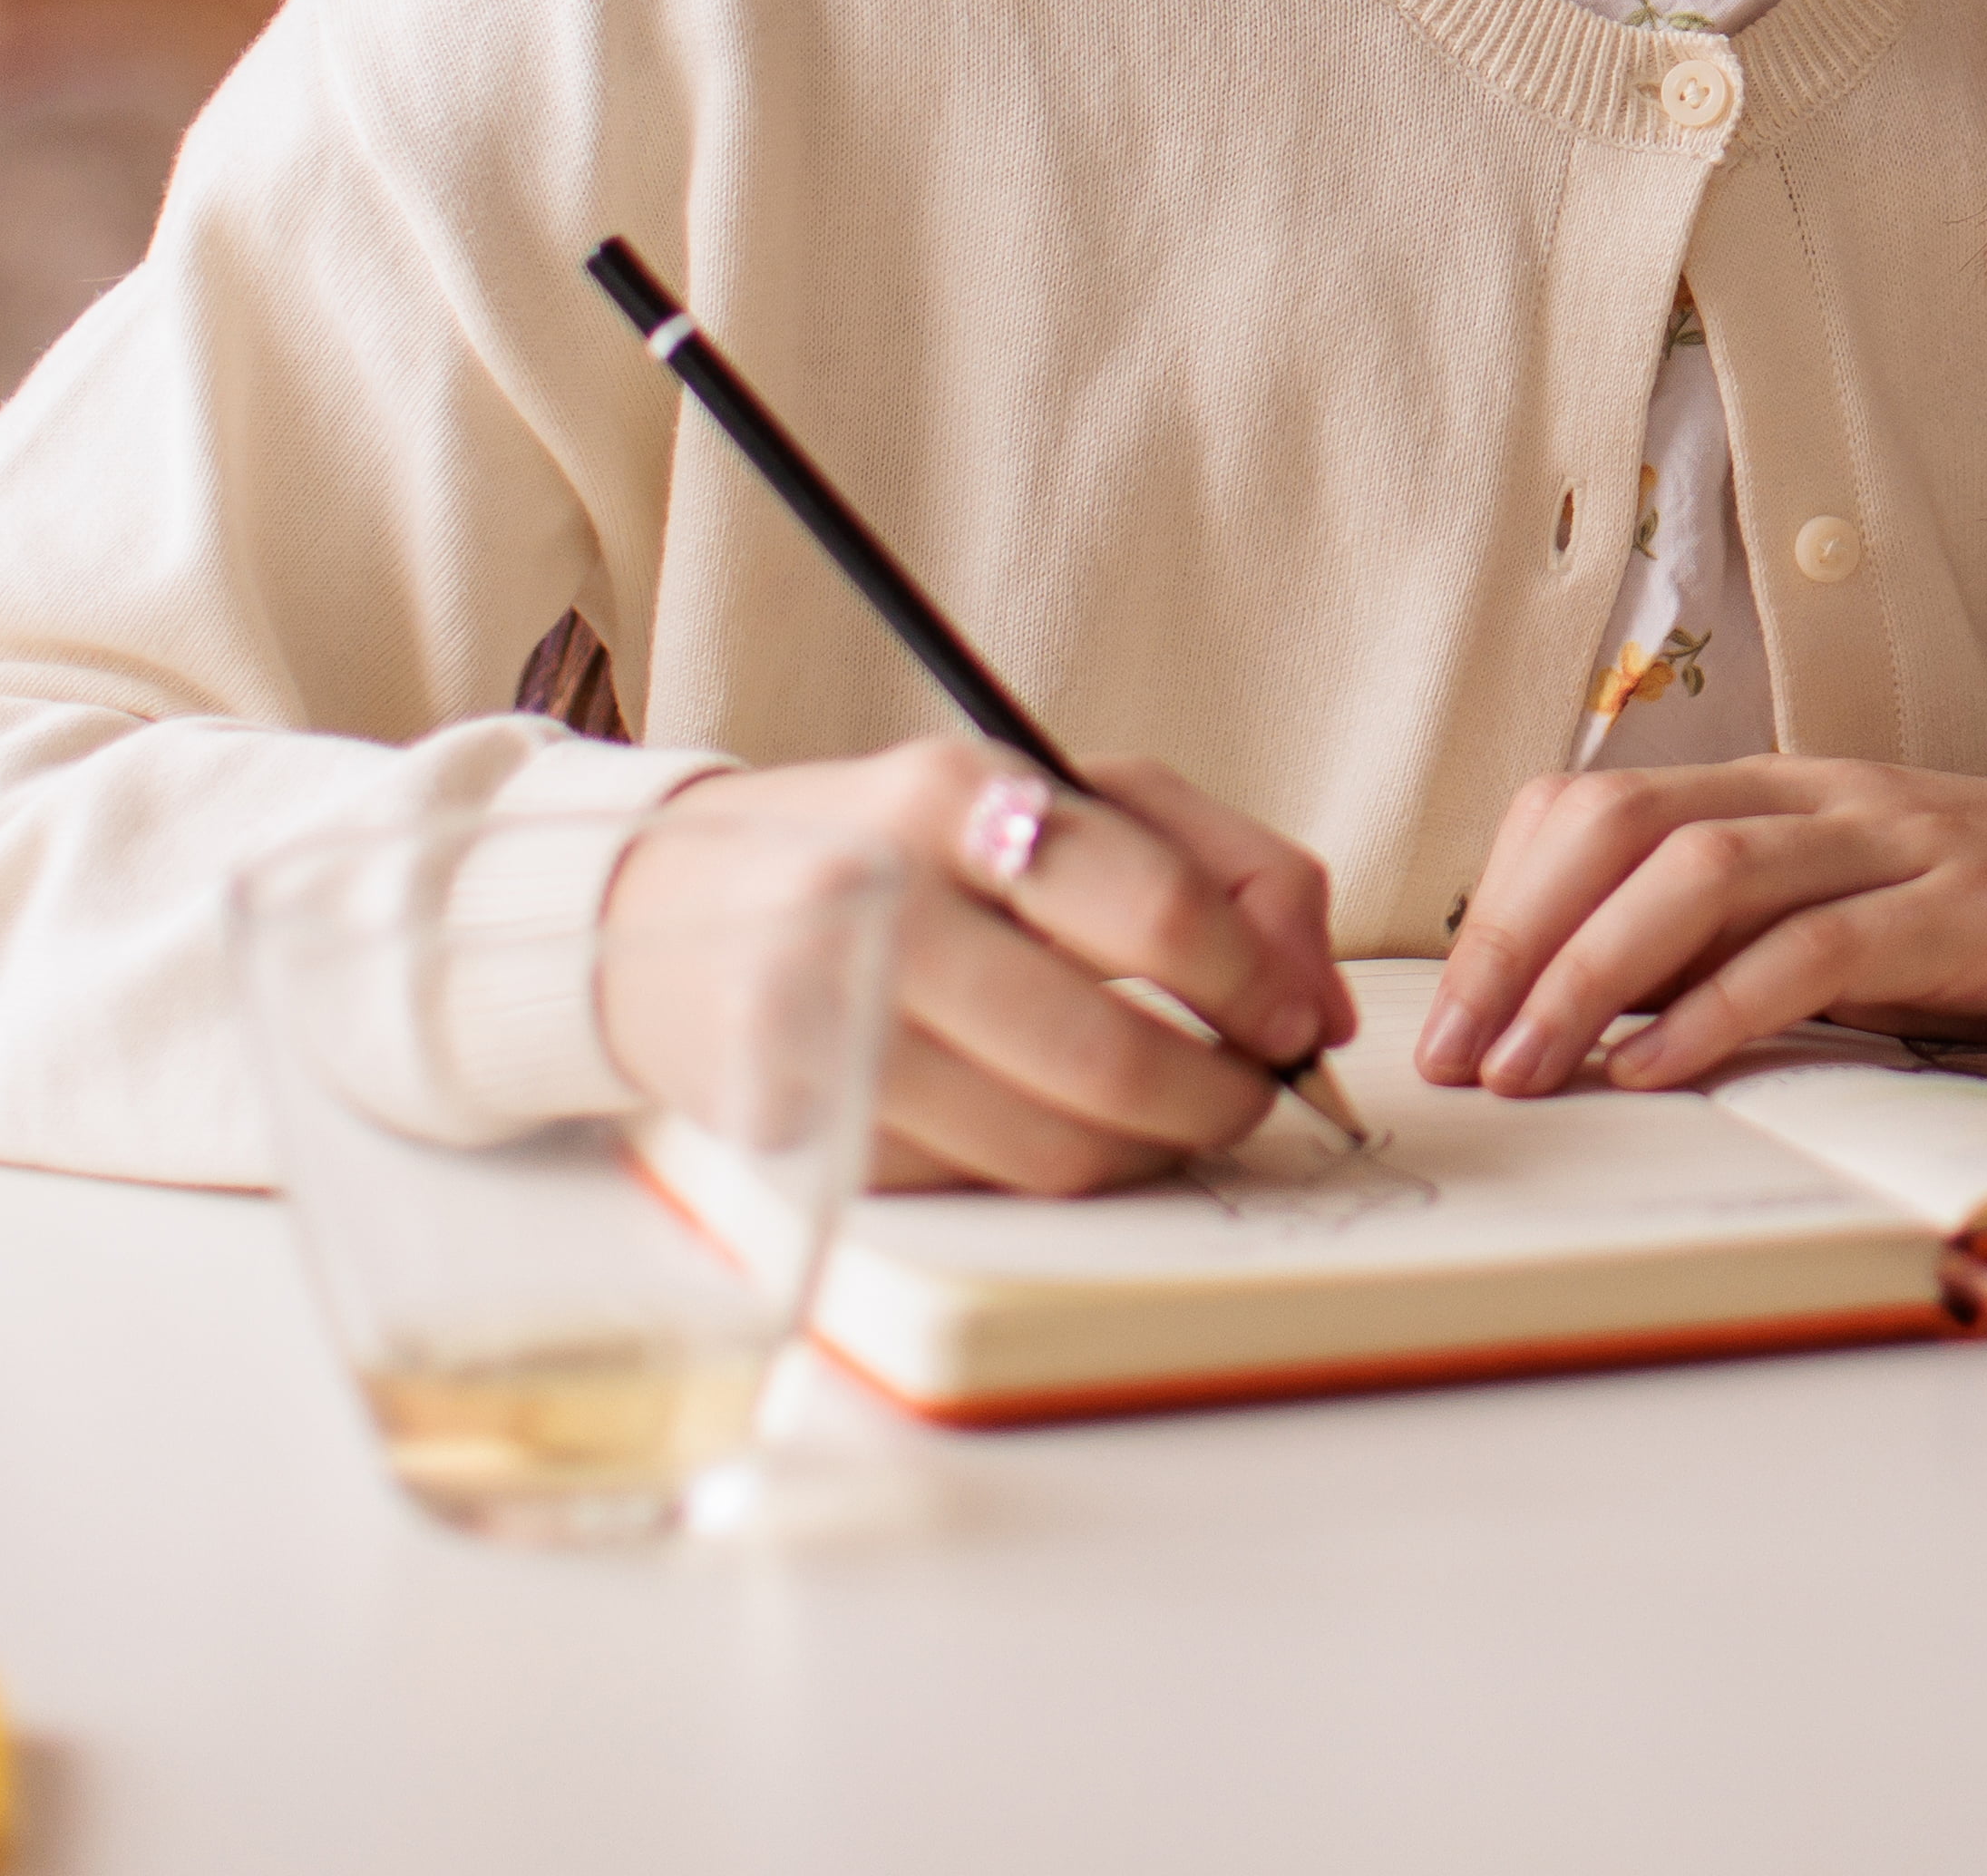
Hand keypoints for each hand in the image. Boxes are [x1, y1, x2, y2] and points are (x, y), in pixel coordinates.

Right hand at [609, 740, 1340, 1195]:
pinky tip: (1051, 1127)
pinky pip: (976, 1187)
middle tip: (1254, 1099)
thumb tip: (1319, 1001)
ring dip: (1146, 1154)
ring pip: (1049, 1148)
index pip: (1155, 909)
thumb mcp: (1060, 798)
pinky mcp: (802, 1131)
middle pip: (1108, 1056)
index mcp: (955, 799)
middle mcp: (880, 910)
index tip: (1295, 1024)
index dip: (1254, 986)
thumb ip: (1222, 865)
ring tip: (1170, 1120)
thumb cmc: (903, 847)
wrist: (667, 907)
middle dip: (1219, 1099)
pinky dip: (1041, 1172)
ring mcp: (828, 1032)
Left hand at [1412, 757, 1986, 1096]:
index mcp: (1789, 794)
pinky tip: (1661, 1072)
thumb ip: (1746, 948)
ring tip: (1531, 1072)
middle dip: (1515, 941)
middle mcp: (1830, 801)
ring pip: (1703, 870)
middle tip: (1460, 1058)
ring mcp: (1904, 847)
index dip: (1502, 907)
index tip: (1452, 1020)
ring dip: (1589, 975)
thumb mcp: (1862, 928)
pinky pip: (1823, 946)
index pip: (1593, 809)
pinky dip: (1723, 1007)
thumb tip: (1595, 1023)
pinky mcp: (1978, 917)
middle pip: (1622, 827)